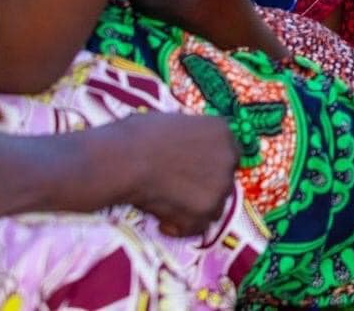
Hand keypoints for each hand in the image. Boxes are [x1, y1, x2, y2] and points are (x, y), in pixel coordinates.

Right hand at [110, 112, 238, 237]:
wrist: (125, 160)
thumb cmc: (137, 137)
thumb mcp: (172, 125)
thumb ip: (189, 139)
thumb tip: (181, 150)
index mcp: (221, 131)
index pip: (227, 152)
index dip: (210, 165)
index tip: (193, 173)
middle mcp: (228, 157)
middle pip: (224, 180)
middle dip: (205, 188)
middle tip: (179, 193)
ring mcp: (221, 184)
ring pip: (214, 206)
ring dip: (194, 210)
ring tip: (167, 209)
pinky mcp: (207, 209)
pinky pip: (197, 226)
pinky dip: (180, 228)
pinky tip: (161, 222)